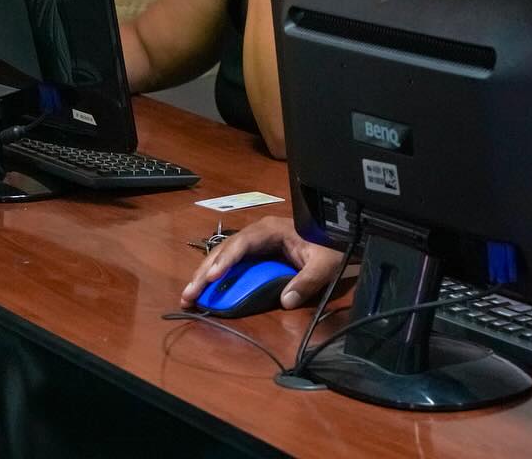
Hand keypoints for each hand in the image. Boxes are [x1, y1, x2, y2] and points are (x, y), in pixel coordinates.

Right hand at [180, 216, 343, 309]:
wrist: (343, 239)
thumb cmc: (334, 246)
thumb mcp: (326, 263)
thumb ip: (308, 280)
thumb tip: (286, 302)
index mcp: (272, 229)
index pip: (242, 244)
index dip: (226, 260)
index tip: (212, 278)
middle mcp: (259, 234)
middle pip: (225, 250)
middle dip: (206, 272)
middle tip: (188, 295)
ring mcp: (256, 244)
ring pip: (224, 258)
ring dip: (206, 276)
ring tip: (188, 298)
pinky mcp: (257, 256)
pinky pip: (233, 266)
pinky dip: (218, 279)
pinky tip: (207, 294)